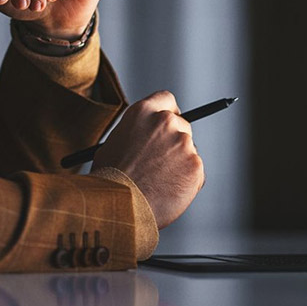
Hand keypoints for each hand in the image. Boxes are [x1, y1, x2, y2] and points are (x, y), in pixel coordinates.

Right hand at [92, 91, 203, 228]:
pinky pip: (195, 172)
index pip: (166, 99)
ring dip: (179, 163)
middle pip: (181, 125)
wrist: (120, 206)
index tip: (170, 123)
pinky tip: (167, 191)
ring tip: (158, 182)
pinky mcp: (195, 165)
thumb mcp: (114, 143)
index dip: (168, 112)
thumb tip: (147, 137)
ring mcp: (183, 143)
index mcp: (143, 112)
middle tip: (163, 161)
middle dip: (175, 141)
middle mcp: (165, 122)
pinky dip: (186, 182)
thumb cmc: (111, 179)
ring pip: (188, 151)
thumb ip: (136, 133)